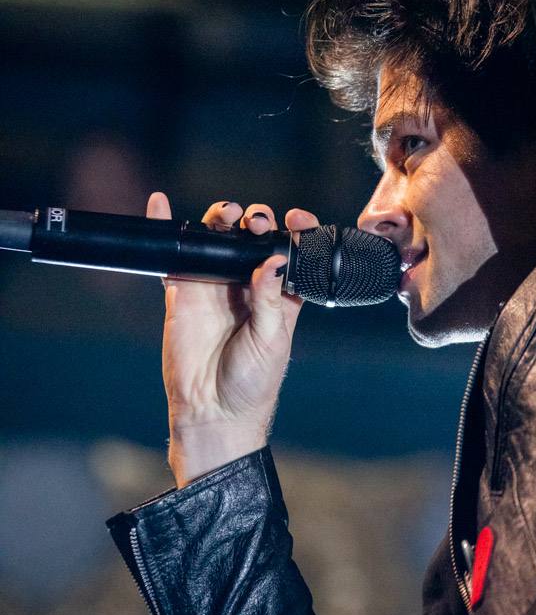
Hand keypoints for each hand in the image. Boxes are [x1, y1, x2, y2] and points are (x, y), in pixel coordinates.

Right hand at [146, 192, 317, 487]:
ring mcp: (214, 285)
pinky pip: (175, 255)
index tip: (296, 219)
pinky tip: (161, 203)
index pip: (289, 251)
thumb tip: (272, 260)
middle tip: (255, 222)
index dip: (295, 230)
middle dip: (256, 220)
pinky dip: (167, 227)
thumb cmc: (253, 382)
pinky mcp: (182, 292)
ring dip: (222, 217)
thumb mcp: (272, 340)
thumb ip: (270, 299)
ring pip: (217, 238)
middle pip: (252, 236)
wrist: (212, 411)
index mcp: (279, 293)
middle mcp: (248, 284)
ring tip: (226, 214)